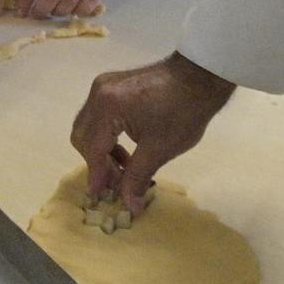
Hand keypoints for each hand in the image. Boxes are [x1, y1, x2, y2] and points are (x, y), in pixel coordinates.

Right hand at [70, 53, 235, 212]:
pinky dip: (106, 135)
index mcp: (107, 107)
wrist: (200, 77)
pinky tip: (126, 149)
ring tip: (124, 169)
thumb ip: (137, 177)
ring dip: (101, 150)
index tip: (100, 196)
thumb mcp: (159, 149)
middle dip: (96, 162)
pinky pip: (98, 115)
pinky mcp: (112, 85)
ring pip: (88, 125)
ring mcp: (103, 86)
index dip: (96, 175)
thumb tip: (129, 206)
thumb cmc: (182, 113)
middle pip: (83, 135)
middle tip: (115, 183)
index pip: (93, 148)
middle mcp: (98, 93)